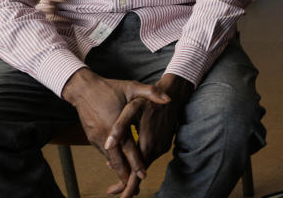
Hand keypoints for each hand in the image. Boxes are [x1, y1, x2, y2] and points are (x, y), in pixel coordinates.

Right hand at [61, 69, 169, 196]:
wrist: (83, 89)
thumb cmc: (110, 87)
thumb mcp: (132, 87)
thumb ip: (151, 92)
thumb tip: (168, 99)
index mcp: (116, 124)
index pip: (128, 149)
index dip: (136, 163)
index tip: (143, 174)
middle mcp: (105, 135)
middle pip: (116, 161)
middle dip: (125, 176)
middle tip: (134, 188)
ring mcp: (96, 137)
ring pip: (109, 159)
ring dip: (118, 170)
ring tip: (128, 181)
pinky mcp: (92, 137)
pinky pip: (103, 152)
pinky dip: (112, 160)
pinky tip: (119, 165)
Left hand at [103, 74, 193, 194]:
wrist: (173, 95)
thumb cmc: (149, 100)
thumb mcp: (132, 107)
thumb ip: (120, 125)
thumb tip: (108, 144)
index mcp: (147, 143)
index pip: (136, 172)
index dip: (125, 185)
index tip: (114, 194)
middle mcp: (156, 148)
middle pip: (139, 173)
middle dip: (125, 182)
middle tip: (111, 190)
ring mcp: (162, 147)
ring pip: (144, 164)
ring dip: (132, 170)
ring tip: (117, 174)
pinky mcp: (164, 144)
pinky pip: (149, 156)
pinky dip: (139, 161)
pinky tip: (130, 158)